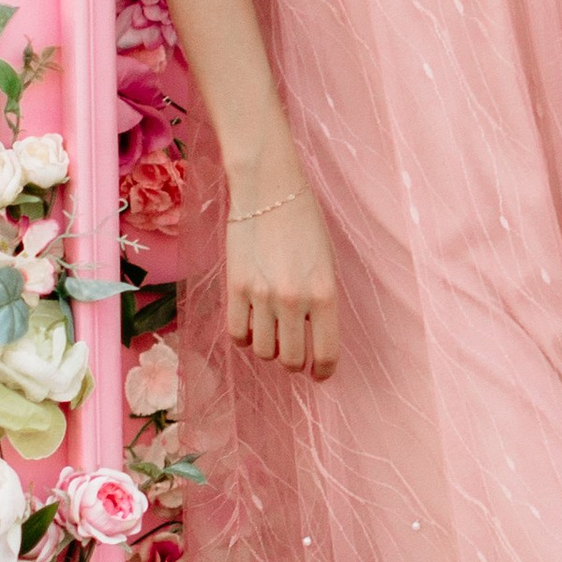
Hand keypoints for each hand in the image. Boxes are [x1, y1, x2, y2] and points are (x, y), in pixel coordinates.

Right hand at [224, 181, 341, 378]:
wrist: (268, 189)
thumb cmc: (304, 222)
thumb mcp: (325, 263)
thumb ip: (320, 301)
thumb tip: (312, 336)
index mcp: (324, 294)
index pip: (326, 354)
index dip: (323, 371)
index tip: (319, 373)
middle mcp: (294, 300)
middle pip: (290, 359)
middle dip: (294, 362)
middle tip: (295, 355)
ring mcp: (262, 296)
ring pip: (263, 351)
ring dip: (269, 348)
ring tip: (272, 332)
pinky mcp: (235, 288)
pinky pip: (237, 334)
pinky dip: (244, 337)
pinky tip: (251, 325)